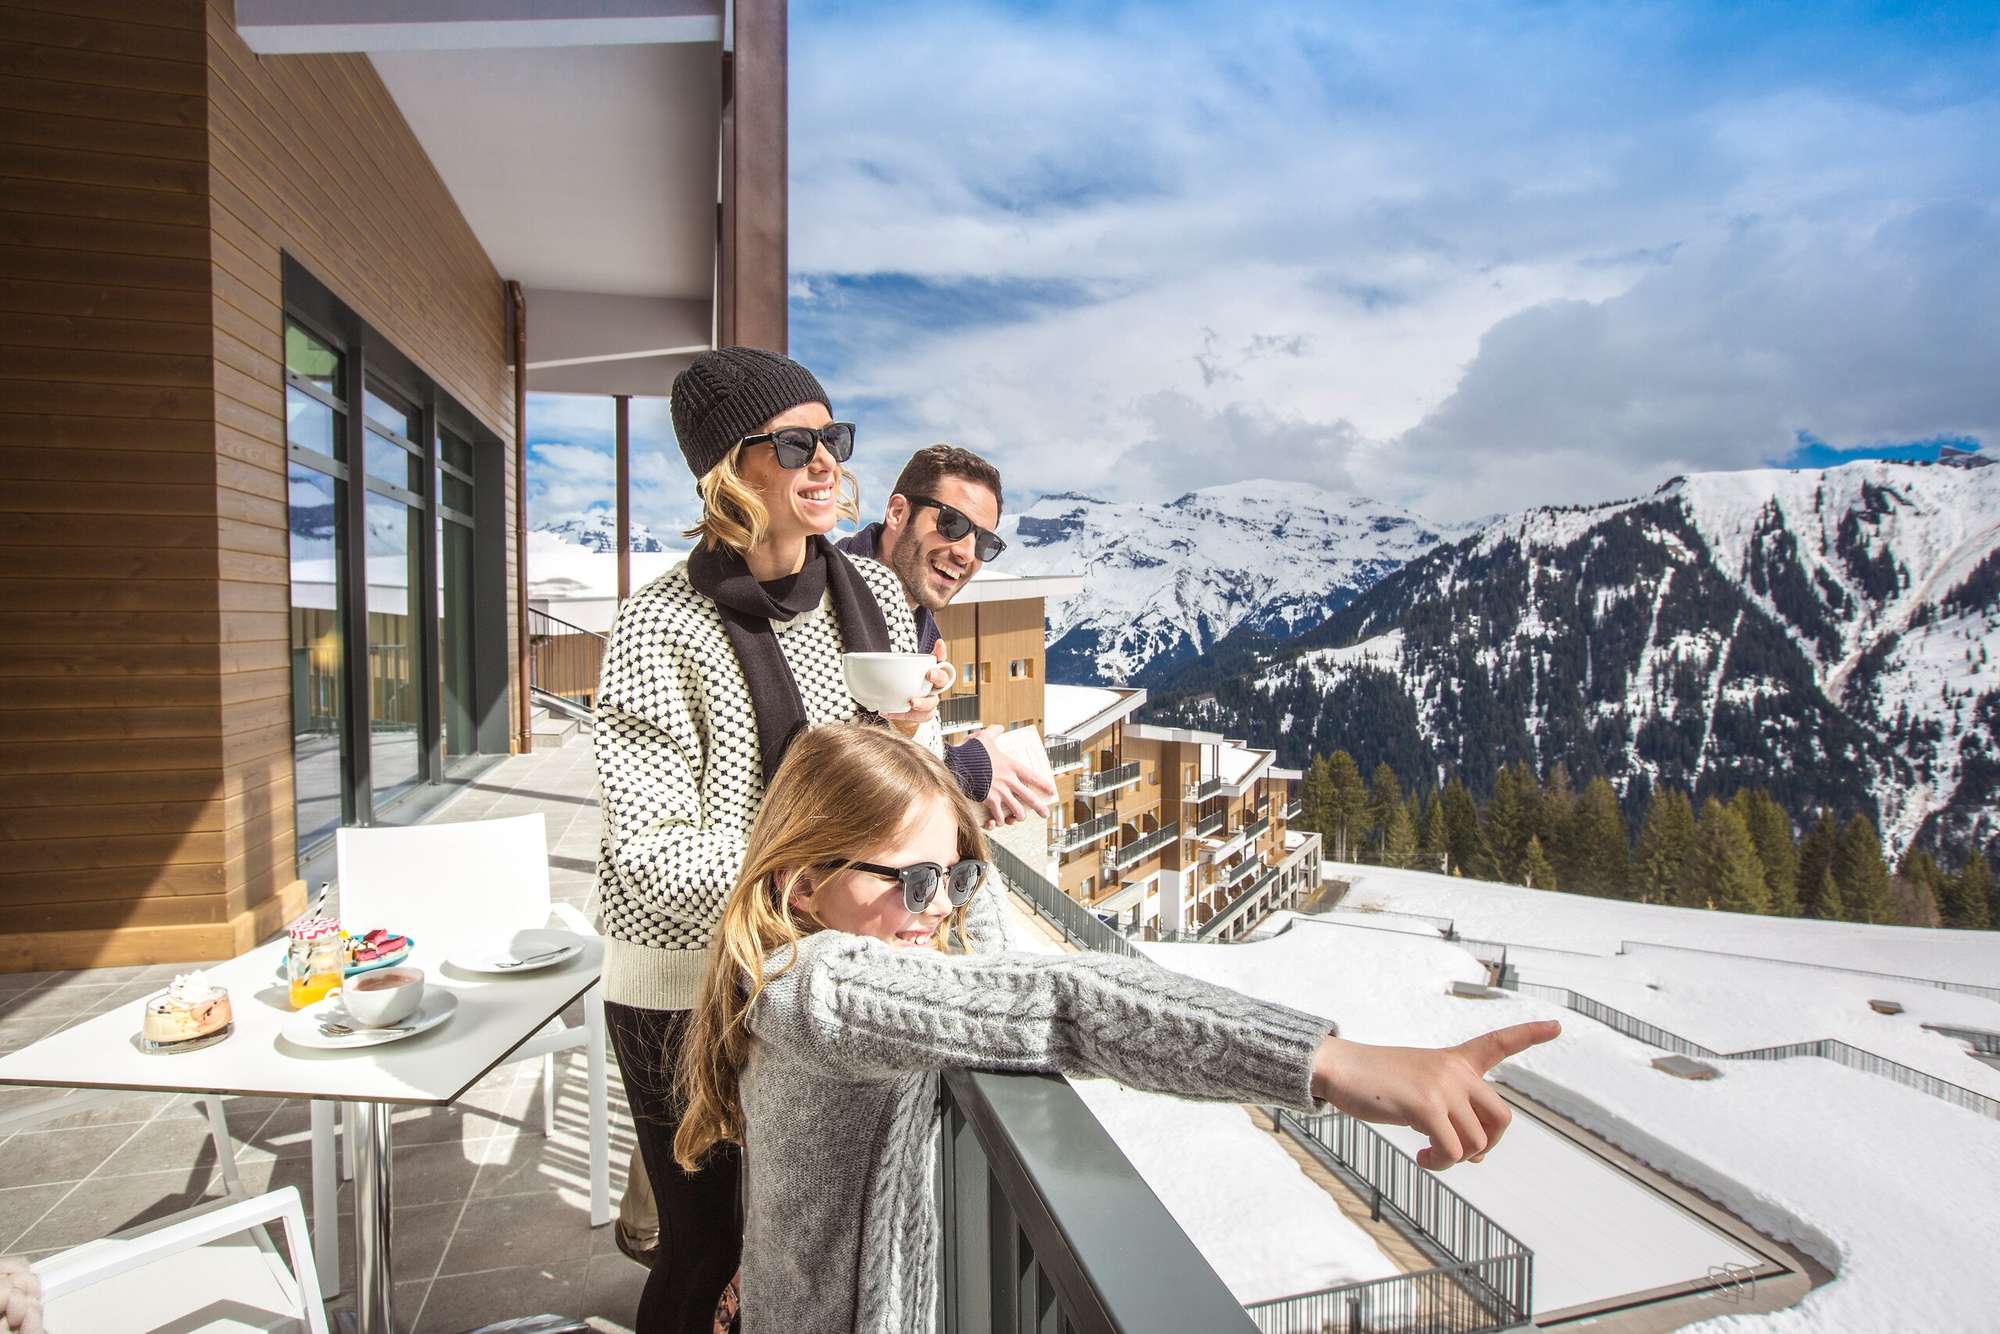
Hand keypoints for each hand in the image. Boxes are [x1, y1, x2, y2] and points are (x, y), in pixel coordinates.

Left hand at [882, 641, 953, 737]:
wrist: (898, 708)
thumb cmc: (898, 686)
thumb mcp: (892, 673)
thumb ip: (882, 664)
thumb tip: (851, 659)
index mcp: (929, 671)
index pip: (939, 658)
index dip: (941, 651)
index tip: (938, 643)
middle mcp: (933, 686)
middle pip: (943, 680)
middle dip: (938, 676)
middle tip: (929, 674)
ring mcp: (930, 701)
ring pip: (933, 703)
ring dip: (923, 702)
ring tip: (911, 702)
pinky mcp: (923, 715)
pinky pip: (917, 717)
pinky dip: (902, 715)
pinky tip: (887, 712)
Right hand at [971, 726, 1058, 826]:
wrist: (957, 763)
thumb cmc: (970, 750)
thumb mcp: (984, 737)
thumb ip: (993, 732)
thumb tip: (999, 727)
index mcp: (1011, 766)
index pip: (1033, 777)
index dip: (1044, 785)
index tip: (1051, 791)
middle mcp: (1009, 780)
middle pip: (1030, 798)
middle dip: (1040, 808)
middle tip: (1045, 814)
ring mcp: (1000, 792)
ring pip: (1017, 811)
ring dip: (1018, 817)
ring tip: (1018, 819)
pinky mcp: (990, 800)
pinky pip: (998, 816)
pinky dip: (998, 821)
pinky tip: (998, 822)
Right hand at [1308, 1020, 1559, 1169]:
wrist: (1340, 1068)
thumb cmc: (1377, 1082)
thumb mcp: (1421, 1088)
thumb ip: (1453, 1113)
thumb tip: (1476, 1156)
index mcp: (1455, 1060)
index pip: (1499, 1043)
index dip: (1530, 1033)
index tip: (1558, 1025)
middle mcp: (1456, 1071)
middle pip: (1502, 1119)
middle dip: (1488, 1145)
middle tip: (1461, 1154)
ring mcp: (1443, 1087)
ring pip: (1477, 1143)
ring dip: (1455, 1160)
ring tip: (1430, 1156)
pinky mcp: (1427, 1106)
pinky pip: (1454, 1152)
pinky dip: (1441, 1163)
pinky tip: (1421, 1158)